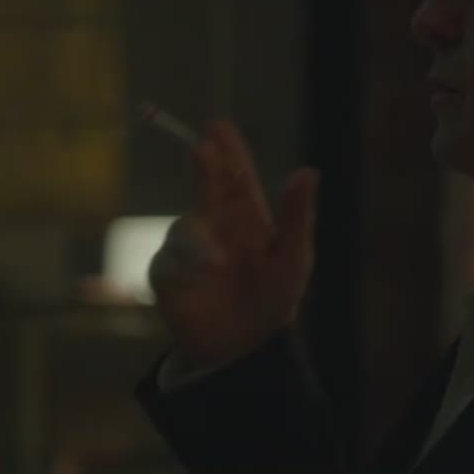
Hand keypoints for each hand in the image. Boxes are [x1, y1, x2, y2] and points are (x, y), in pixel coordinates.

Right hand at [148, 120, 320, 369]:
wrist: (242, 347)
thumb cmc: (272, 299)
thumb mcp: (293, 257)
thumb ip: (297, 215)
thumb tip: (306, 171)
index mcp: (247, 216)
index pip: (236, 175)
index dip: (228, 150)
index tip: (218, 126)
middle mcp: (215, 224)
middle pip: (206, 186)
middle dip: (204, 167)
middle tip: (204, 149)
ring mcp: (189, 247)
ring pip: (185, 227)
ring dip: (199, 243)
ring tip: (217, 266)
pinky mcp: (167, 273)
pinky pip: (168, 261)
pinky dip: (184, 271)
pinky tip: (199, 282)